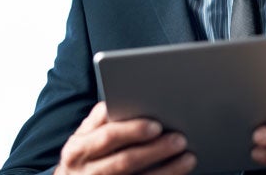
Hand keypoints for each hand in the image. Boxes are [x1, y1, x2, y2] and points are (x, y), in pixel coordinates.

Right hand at [55, 102, 195, 174]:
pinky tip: (178, 172)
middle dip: (155, 150)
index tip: (157, 125)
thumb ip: (100, 118)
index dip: (133, 130)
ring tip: (188, 157)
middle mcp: (87, 171)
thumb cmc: (85, 153)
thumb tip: (123, 98)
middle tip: (180, 139)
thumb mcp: (84, 135)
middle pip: (125, 161)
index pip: (108, 136)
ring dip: (167, 170)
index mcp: (78, 148)